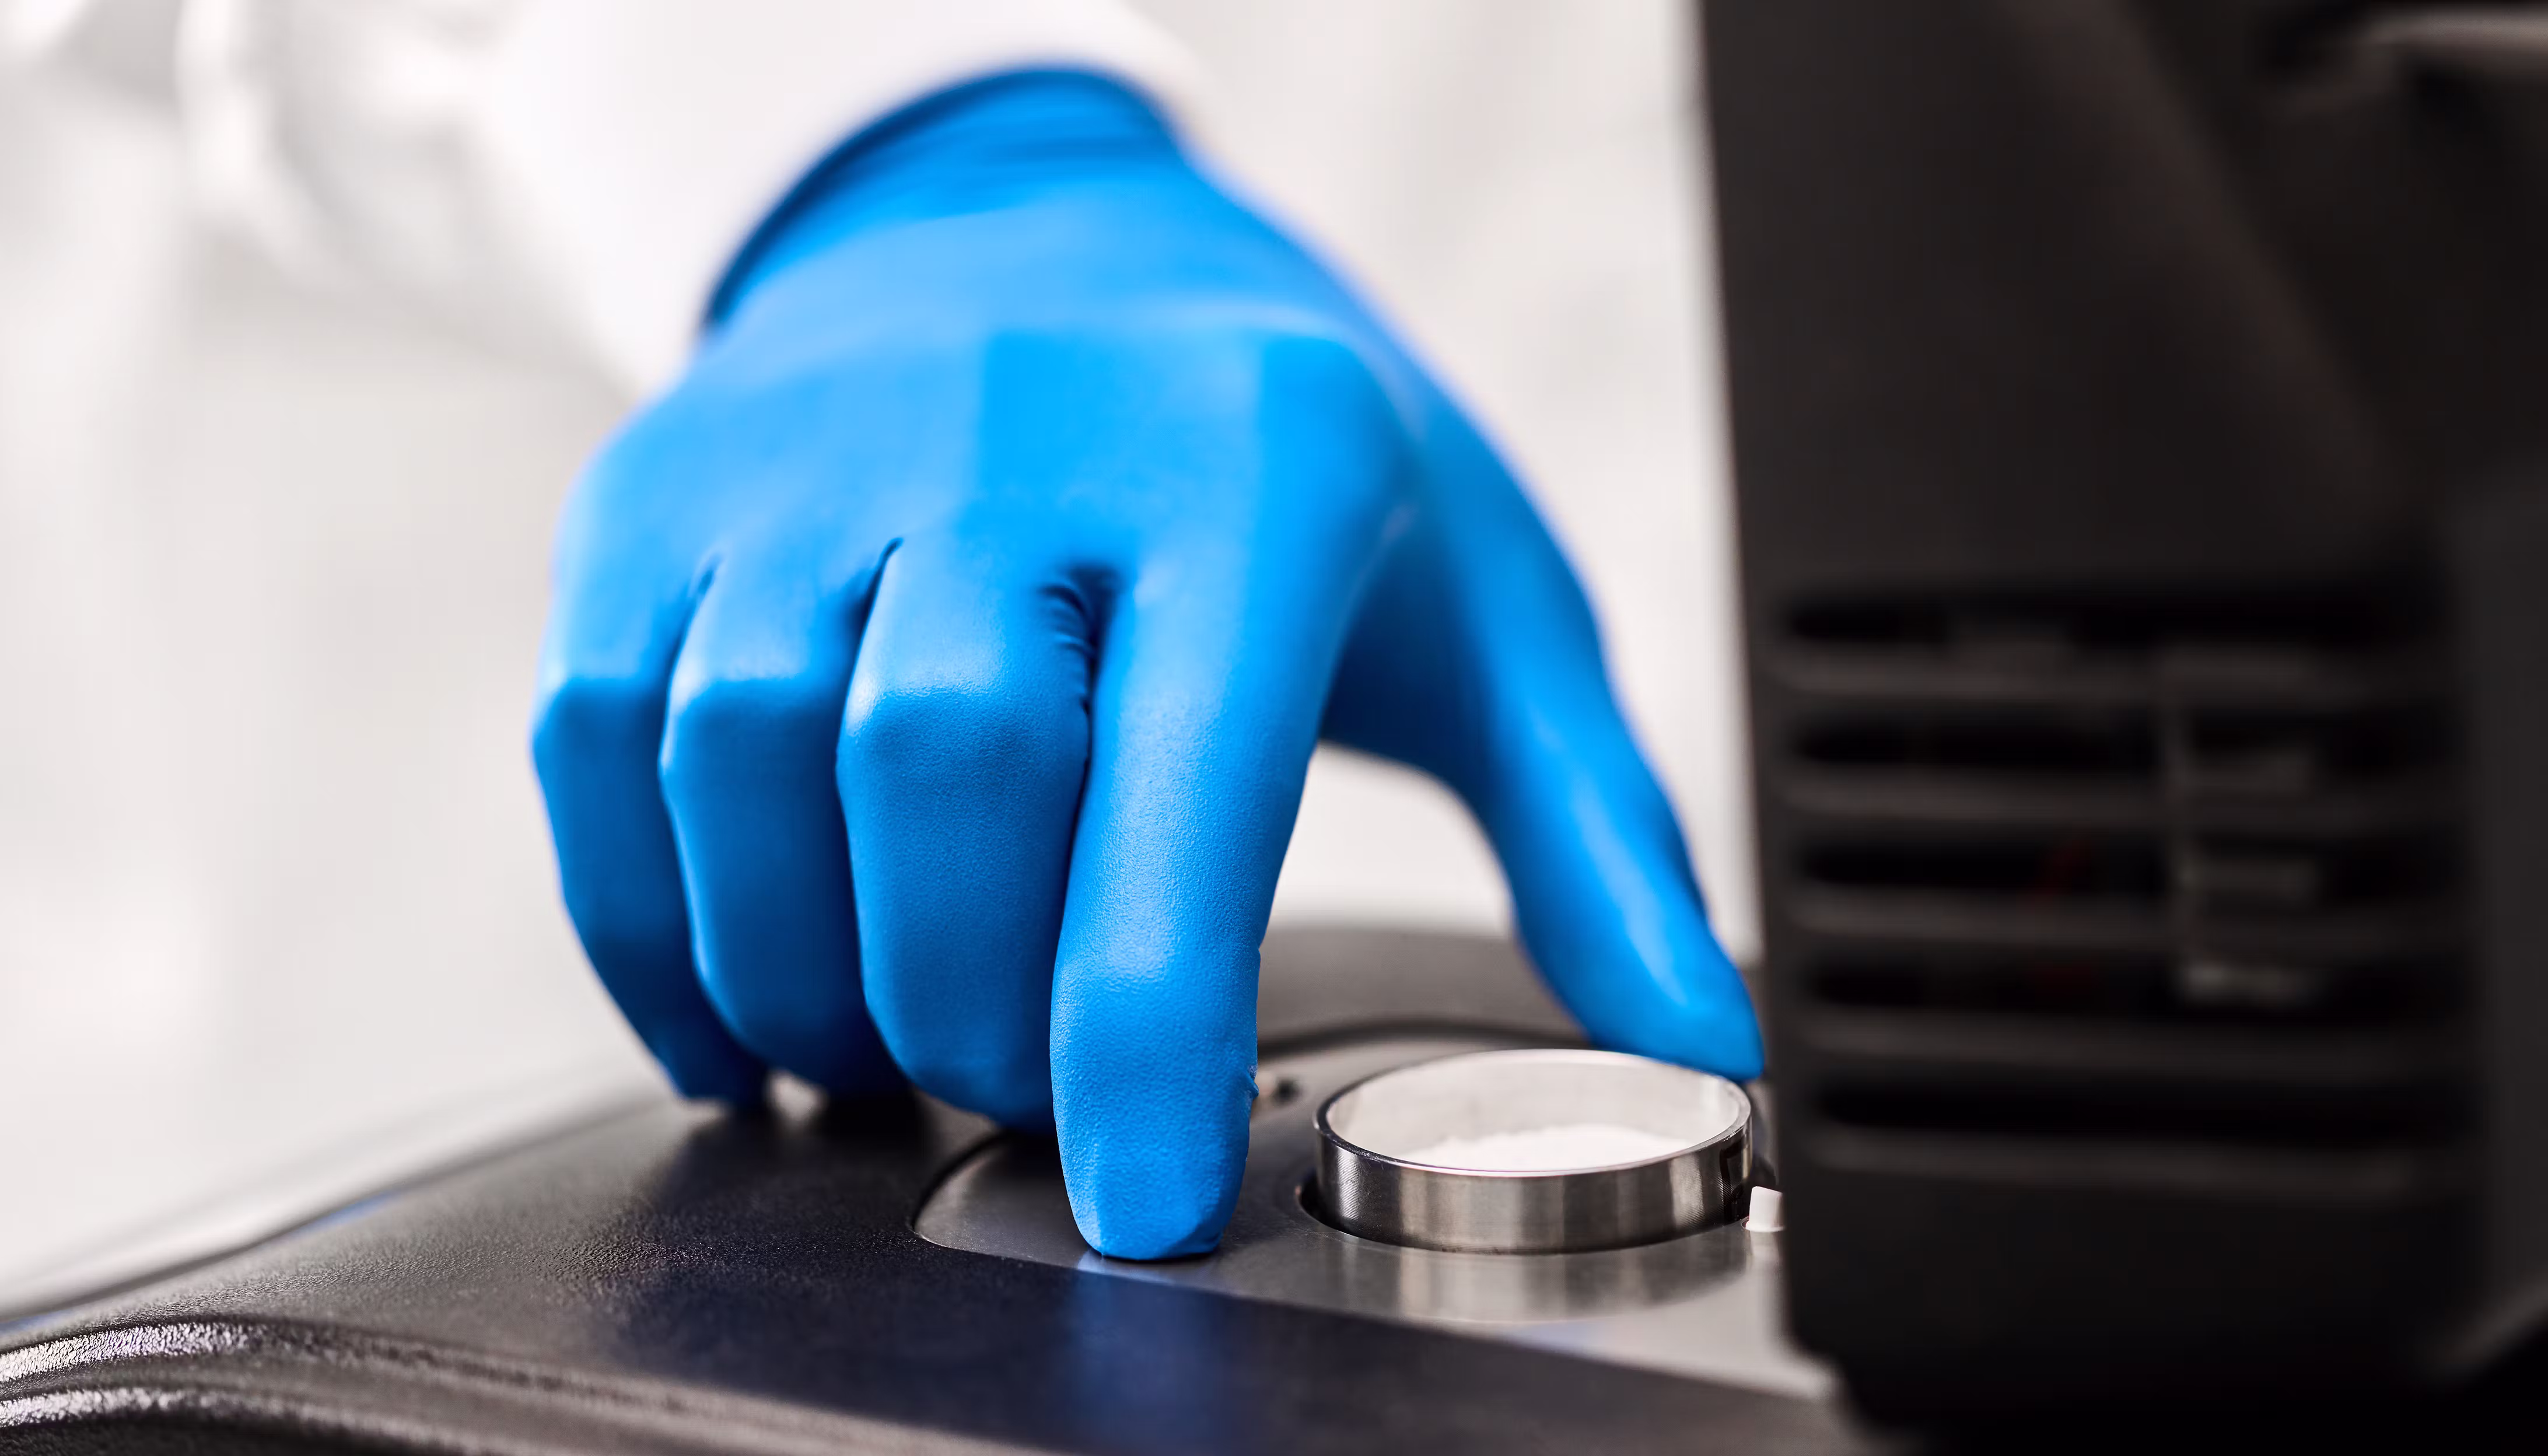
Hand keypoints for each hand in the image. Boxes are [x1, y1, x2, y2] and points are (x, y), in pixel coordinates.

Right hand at [530, 72, 1759, 1258]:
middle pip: (940, 775)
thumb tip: (1703, 1049)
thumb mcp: (1481, 598)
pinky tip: (736, 1009)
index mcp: (1250, 466)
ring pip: (747, 764)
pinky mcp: (663, 492)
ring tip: (883, 1058)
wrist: (1043, 227)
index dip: (1141, 1025)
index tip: (1140, 1204)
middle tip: (1014, 1091)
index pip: (1182, 783)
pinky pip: (602, 740)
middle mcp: (1010, 434)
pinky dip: (650, 924)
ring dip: (806, 981)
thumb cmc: (1287, 433)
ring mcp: (810, 453)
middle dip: (971, 1002)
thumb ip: (1595, 833)